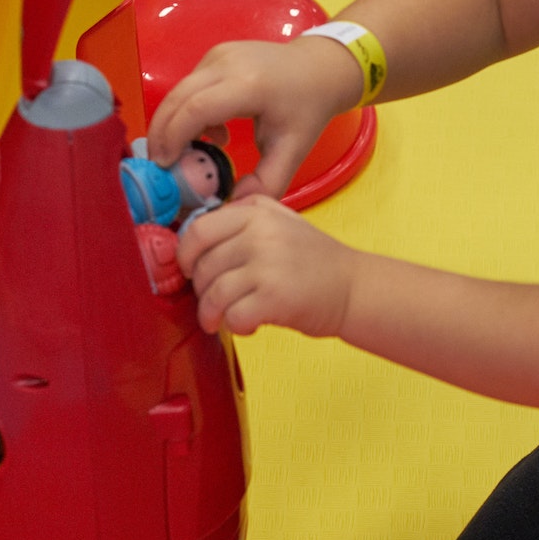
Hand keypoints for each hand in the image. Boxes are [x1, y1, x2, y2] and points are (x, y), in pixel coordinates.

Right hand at [147, 38, 362, 199]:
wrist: (319, 69)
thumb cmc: (307, 109)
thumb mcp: (293, 150)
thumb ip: (266, 183)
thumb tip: (234, 206)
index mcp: (250, 85)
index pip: (196, 109)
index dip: (174, 137)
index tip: (167, 166)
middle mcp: (228, 63)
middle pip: (177, 98)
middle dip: (162, 134)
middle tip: (161, 166)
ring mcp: (219, 55)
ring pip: (178, 91)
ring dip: (174, 124)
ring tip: (191, 154)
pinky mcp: (214, 55)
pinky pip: (188, 85)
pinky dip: (187, 111)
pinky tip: (212, 132)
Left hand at [178, 196, 356, 336]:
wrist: (354, 287)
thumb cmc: (314, 260)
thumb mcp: (279, 220)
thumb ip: (240, 219)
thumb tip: (191, 237)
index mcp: (257, 212)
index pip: (198, 229)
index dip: (184, 255)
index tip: (188, 269)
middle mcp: (261, 234)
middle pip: (202, 267)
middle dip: (200, 291)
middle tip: (211, 301)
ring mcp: (268, 265)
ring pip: (213, 294)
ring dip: (211, 314)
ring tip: (221, 320)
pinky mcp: (275, 297)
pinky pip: (233, 316)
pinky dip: (235, 326)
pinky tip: (249, 324)